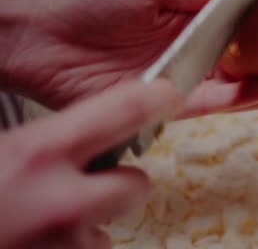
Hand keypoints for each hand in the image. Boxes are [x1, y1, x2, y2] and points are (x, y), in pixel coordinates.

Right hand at [0, 80, 182, 248]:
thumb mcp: (6, 150)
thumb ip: (45, 141)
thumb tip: (81, 131)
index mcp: (38, 153)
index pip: (127, 110)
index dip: (157, 99)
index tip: (169, 95)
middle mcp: (62, 203)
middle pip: (138, 185)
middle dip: (125, 183)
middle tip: (93, 183)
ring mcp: (68, 244)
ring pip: (112, 226)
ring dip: (92, 220)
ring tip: (49, 216)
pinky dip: (74, 246)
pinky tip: (43, 238)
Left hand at [5, 0, 257, 115]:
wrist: (43, 35)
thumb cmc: (90, 1)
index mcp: (194, 27)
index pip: (249, 38)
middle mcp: (195, 58)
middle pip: (252, 69)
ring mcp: (184, 83)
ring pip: (240, 91)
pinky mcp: (168, 104)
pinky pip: (214, 104)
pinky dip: (244, 98)